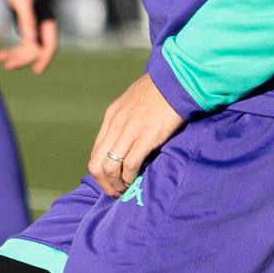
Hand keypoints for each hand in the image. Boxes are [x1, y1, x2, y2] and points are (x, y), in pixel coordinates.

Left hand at [0, 0, 58, 73]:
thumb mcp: (21, 0)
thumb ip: (26, 21)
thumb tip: (31, 42)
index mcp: (47, 18)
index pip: (51, 44)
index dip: (45, 58)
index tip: (37, 71)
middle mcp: (43, 24)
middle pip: (37, 49)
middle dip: (24, 59)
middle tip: (7, 66)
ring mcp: (35, 25)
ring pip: (29, 48)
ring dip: (17, 56)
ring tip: (0, 60)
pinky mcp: (26, 24)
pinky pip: (22, 43)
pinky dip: (14, 50)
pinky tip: (0, 55)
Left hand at [89, 70, 184, 198]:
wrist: (177, 79)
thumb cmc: (161, 91)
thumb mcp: (134, 102)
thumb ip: (126, 120)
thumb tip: (126, 139)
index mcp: (112, 117)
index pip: (96, 152)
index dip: (100, 173)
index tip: (111, 183)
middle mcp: (116, 125)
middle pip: (97, 164)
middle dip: (105, 183)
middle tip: (116, 193)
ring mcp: (129, 131)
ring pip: (110, 167)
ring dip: (117, 184)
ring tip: (126, 190)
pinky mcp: (146, 136)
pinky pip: (130, 164)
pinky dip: (131, 177)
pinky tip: (137, 180)